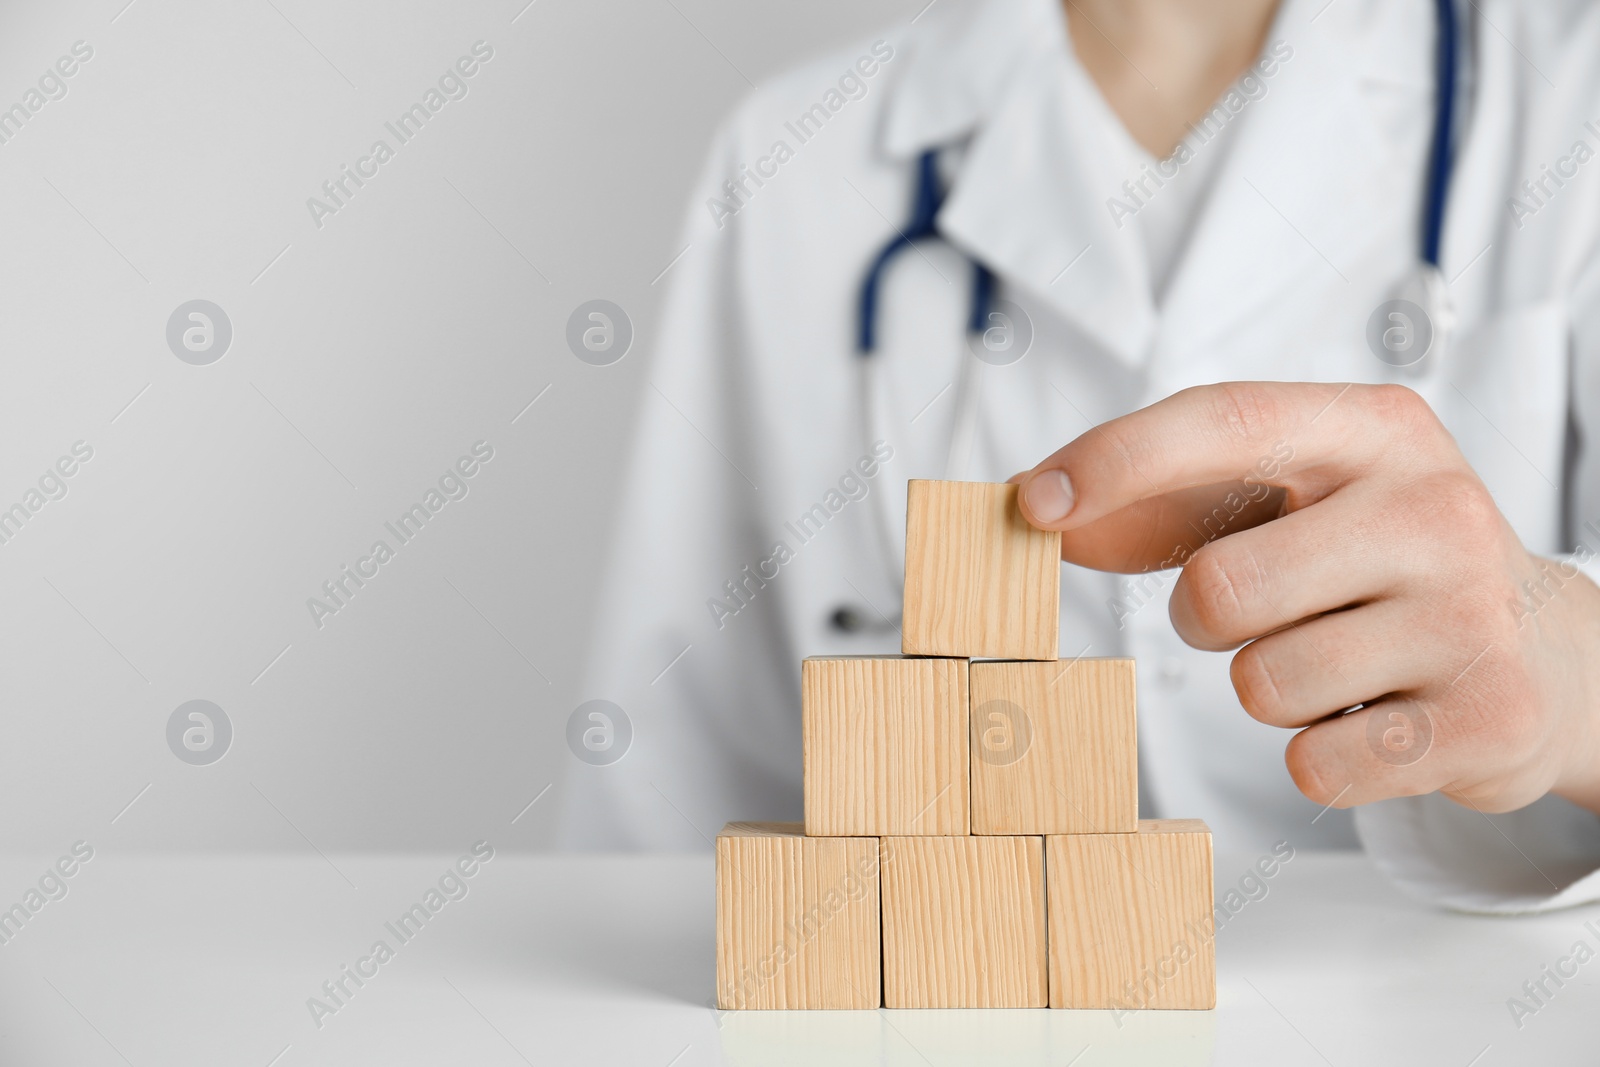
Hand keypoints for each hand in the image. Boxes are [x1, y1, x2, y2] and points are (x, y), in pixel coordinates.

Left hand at [1012, 382, 1599, 815]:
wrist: (1542, 653)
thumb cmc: (1373, 565)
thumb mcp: (1293, 501)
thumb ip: (1166, 500)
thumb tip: (1035, 511)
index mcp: (1374, 431)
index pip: (1224, 419)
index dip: (1117, 460)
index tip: (1033, 503)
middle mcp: (1433, 507)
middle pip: (1221, 586)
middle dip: (1205, 620)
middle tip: (1261, 614)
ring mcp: (1471, 614)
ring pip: (1263, 684)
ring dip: (1268, 687)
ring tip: (1334, 662)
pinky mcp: (1488, 719)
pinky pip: (1316, 767)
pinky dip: (1317, 757)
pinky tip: (1371, 717)